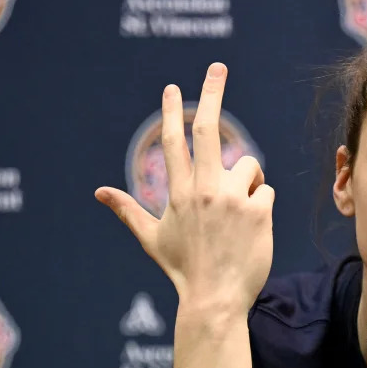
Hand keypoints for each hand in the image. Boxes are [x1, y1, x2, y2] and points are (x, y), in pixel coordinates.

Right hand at [95, 63, 273, 312]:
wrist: (214, 300)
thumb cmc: (183, 270)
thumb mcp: (152, 239)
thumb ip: (128, 210)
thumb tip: (99, 192)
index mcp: (178, 193)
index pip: (175, 141)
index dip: (173, 111)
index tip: (174, 87)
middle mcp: (203, 190)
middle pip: (208, 130)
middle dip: (211, 93)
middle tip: (217, 66)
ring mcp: (232, 200)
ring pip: (249, 166)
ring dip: (249, 180)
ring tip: (240, 211)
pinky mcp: (259, 212)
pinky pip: (266, 192)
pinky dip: (262, 205)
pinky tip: (253, 230)